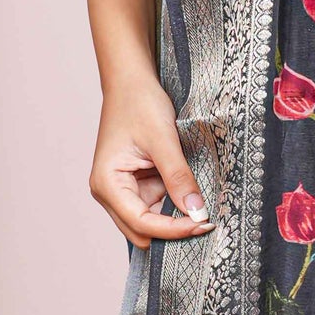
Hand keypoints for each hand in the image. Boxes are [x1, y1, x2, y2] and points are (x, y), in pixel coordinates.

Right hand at [88, 72, 211, 244]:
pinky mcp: (136, 185)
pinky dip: (174, 208)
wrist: (131, 82)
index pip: (141, 223)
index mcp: (107, 184)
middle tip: (207, 222)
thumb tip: (196, 211)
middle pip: (142, 232)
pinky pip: (156, 207)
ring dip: (174, 221)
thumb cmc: (139, 103)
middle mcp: (110, 193)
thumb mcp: (163, 140)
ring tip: (203, 210)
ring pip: (150, 224)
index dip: (173, 230)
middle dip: (172, 232)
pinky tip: (193, 200)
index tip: (203, 224)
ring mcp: (123, 190)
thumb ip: (178, 177)